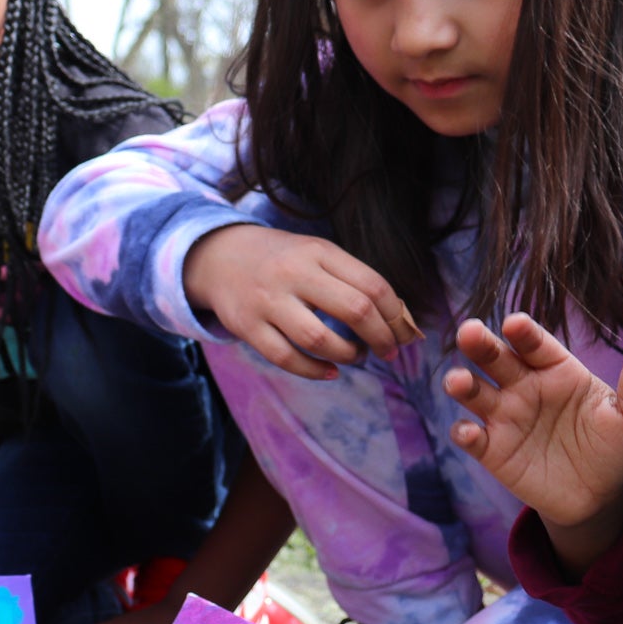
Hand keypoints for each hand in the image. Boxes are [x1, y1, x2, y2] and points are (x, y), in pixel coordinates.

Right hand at [184, 224, 421, 378]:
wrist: (219, 258)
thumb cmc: (282, 260)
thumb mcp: (316, 254)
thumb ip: (352, 279)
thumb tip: (400, 320)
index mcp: (318, 251)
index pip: (373, 285)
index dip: (396, 314)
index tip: (403, 331)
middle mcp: (293, 274)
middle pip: (354, 309)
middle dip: (381, 337)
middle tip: (388, 350)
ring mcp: (267, 301)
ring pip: (319, 339)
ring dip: (348, 355)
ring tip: (356, 356)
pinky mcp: (247, 326)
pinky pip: (286, 358)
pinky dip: (314, 370)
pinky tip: (330, 371)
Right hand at [444, 313, 622, 535]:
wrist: (598, 497)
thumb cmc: (615, 448)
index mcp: (556, 371)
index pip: (535, 345)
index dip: (523, 333)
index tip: (514, 324)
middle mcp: (523, 387)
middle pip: (495, 360)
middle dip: (480, 345)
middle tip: (470, 332)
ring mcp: (504, 418)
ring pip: (474, 393)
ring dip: (462, 384)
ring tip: (458, 381)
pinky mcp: (491, 449)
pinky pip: (470, 437)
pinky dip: (464, 433)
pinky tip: (469, 432)